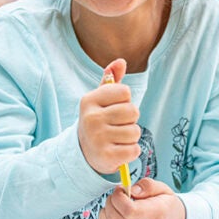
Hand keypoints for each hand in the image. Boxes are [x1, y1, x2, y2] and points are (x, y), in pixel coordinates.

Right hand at [78, 59, 140, 173]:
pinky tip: (119, 150)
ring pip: (135, 131)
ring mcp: (97, 138)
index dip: (125, 101)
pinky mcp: (106, 157)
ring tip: (117, 138)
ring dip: (131, 136)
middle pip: (133, 111)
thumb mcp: (101, 98)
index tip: (114, 108)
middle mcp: (91, 118)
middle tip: (117, 125)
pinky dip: (131, 151)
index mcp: (89, 100)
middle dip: (131, 120)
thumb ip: (111, 79)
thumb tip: (121, 62)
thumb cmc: (98, 120)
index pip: (125, 92)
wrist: (84, 152)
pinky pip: (134, 150)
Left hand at [99, 178, 185, 218]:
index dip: (119, 197)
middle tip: (117, 195)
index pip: (129, 210)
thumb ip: (148, 185)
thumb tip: (132, 190)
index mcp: (157, 214)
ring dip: (105, 214)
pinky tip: (112, 216)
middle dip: (111, 202)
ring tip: (114, 206)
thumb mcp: (164, 189)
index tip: (121, 189)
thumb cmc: (167, 207)